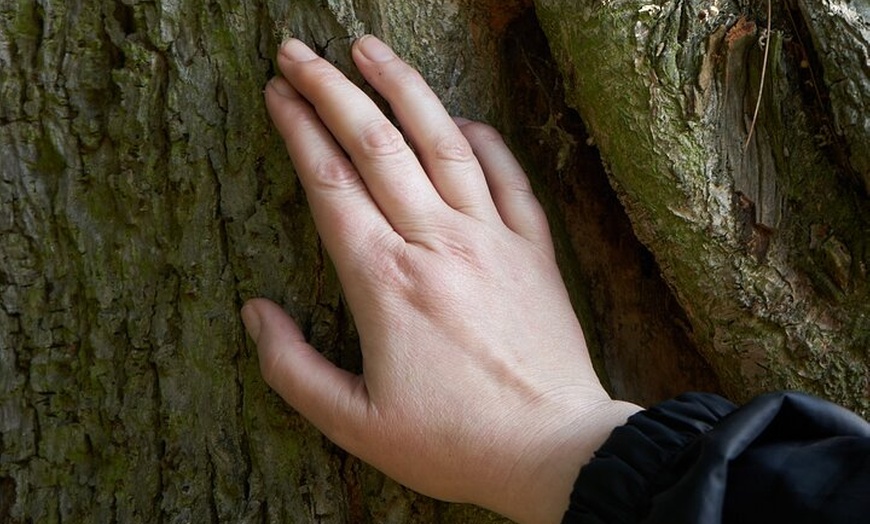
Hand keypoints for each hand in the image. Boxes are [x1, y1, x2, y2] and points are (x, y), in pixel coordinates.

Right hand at [242, 35, 639, 523]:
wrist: (555, 451)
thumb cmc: (454, 442)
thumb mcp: (355, 425)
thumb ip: (292, 369)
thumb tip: (255, 312)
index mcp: (384, 282)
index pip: (330, 184)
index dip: (299, 131)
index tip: (277, 92)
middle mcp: (436, 244)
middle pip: (376, 147)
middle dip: (332, 90)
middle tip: (299, 50)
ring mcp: (491, 241)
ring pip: (442, 144)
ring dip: (403, 90)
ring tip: (370, 49)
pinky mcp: (533, 251)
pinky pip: (510, 179)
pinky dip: (486, 141)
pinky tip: (463, 119)